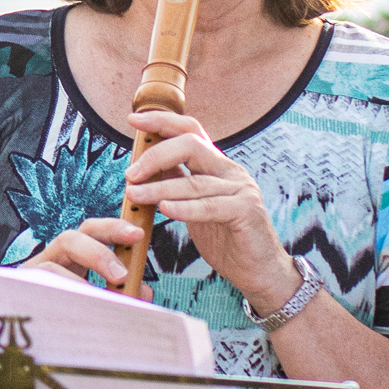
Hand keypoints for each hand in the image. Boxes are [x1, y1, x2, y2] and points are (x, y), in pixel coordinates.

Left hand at [26, 114, 299, 305]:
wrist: (258, 269)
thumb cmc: (225, 237)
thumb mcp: (194, 206)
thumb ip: (177, 183)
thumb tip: (146, 165)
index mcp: (217, 165)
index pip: (190, 131)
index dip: (162, 121)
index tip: (133, 119)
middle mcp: (230, 171)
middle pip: (191, 145)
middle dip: (155, 155)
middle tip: (130, 175)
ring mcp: (241, 189)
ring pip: (194, 181)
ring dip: (159, 187)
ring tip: (134, 194)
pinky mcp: (247, 211)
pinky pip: (211, 206)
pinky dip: (185, 208)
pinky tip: (164, 209)